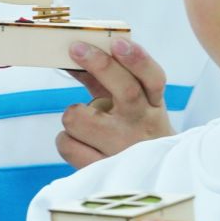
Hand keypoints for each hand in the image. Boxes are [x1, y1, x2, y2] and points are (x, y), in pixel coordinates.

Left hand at [60, 38, 174, 166]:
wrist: (152, 178)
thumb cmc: (132, 131)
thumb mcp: (130, 104)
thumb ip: (104, 80)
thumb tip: (73, 58)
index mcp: (153, 106)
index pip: (153, 79)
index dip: (138, 60)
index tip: (118, 42)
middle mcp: (143, 126)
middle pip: (126, 90)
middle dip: (100, 65)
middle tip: (76, 48)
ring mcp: (124, 150)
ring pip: (80, 118)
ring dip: (73, 114)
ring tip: (84, 123)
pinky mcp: (103, 170)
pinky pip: (67, 144)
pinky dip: (66, 139)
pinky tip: (80, 142)